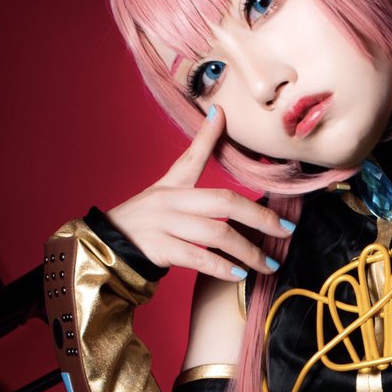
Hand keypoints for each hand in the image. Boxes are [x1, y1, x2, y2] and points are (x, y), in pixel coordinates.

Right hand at [105, 106, 291, 278]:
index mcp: (172, 185)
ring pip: (217, 234)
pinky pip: (198, 258)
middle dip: (260, 216)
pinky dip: (222, 268)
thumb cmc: (144, 223)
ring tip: (268, 264)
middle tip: (286, 230)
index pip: (192, 156)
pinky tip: (240, 275)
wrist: (106, 248)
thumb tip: (212, 134)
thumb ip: (189, 172)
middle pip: (223, 203)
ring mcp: (164, 224)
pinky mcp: (159, 248)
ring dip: (248, 251)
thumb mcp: (163, 193)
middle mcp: (169, 201)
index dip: (208, 135)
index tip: (222, 115)